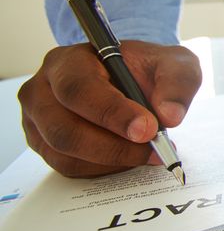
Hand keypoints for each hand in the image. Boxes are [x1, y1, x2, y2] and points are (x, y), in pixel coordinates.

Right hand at [17, 41, 201, 177]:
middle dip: (114, 146)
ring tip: (147, 152)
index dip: (113, 113)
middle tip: (152, 148)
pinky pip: (69, 167)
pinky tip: (128, 156)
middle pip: (65, 129)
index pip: (79, 89)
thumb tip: (170, 116)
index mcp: (67, 62)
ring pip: (66, 154)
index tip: (148, 129)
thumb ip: (177, 82)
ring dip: (112, 160)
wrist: (131, 79)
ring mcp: (38, 120)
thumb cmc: (145, 69)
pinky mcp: (44, 145)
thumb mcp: (173, 63)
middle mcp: (43, 90)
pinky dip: (103, 168)